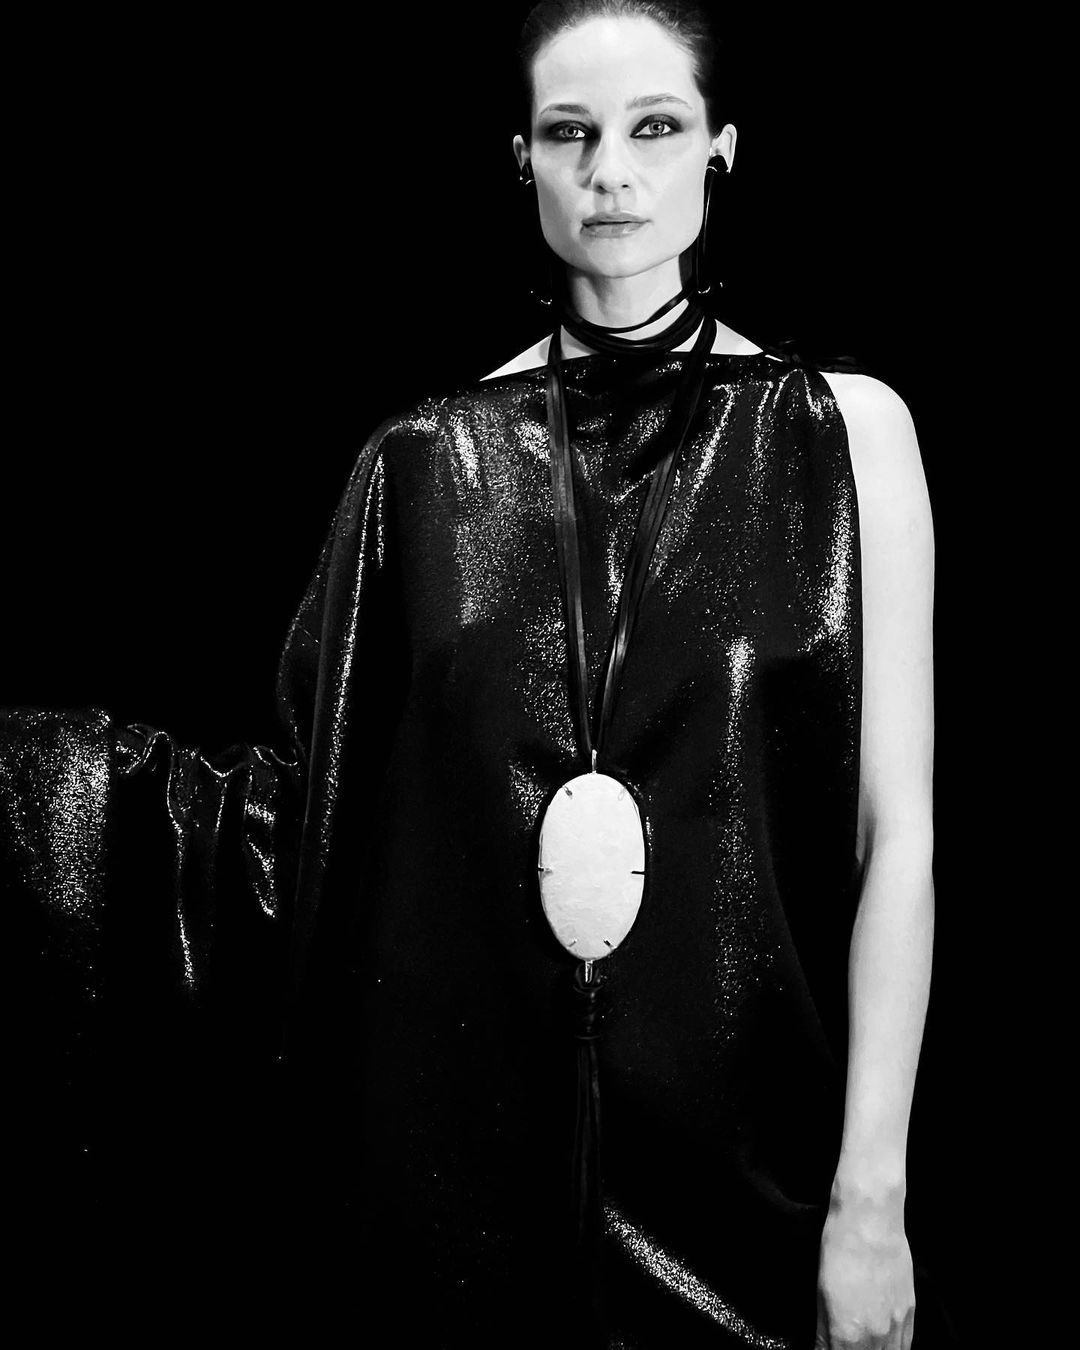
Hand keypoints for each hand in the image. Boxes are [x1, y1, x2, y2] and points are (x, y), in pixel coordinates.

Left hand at [814, 1175, 914, 1348]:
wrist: (870, 1221)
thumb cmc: (841, 1249)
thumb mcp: (820, 1293)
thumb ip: (823, 1331)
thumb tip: (822, 1347)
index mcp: (848, 1334)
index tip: (828, 1346)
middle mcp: (877, 1337)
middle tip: (844, 1342)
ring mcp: (897, 1326)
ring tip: (862, 1342)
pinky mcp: (910, 1312)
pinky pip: (905, 1345)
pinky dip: (893, 1348)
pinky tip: (882, 1342)